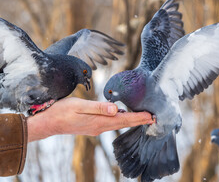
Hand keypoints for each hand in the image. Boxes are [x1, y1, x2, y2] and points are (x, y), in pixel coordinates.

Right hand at [27, 97, 153, 141]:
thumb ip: (98, 107)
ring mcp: (96, 127)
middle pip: (124, 123)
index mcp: (99, 121)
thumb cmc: (63, 112)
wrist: (49, 122)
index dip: (138, 118)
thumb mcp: (80, 106)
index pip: (124, 119)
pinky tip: (124, 116)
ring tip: (143, 118)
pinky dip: (121, 119)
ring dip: (132, 120)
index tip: (151, 116)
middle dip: (139, 120)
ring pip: (118, 123)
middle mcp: (100, 126)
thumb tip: (116, 109)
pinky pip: (111, 123)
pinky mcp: (93, 126)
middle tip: (153, 118)